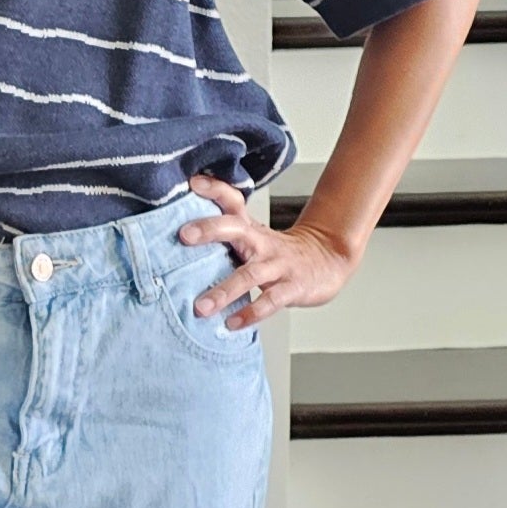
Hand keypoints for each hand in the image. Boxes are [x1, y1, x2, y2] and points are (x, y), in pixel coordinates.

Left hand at [177, 172, 360, 330]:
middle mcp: (262, 243)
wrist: (328, 261)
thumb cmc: (279, 253)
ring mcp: (278, 265)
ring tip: (201, 307)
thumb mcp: (253, 236)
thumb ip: (223, 235)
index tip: (192, 183)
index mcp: (250, 228)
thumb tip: (178, 237)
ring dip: (224, 291)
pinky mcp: (291, 288)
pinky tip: (231, 324)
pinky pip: (269, 302)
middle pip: (236, 228)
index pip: (233, 201)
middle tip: (183, 235)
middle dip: (210, 229)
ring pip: (250, 275)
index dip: (214, 189)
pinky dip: (250, 314)